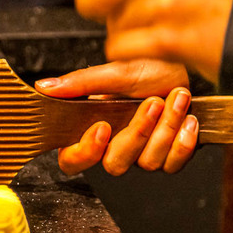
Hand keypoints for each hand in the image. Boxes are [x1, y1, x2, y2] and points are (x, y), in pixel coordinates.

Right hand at [35, 59, 196, 174]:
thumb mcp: (115, 72)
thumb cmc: (151, 67)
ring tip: (176, 98)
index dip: (84, 153)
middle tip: (152, 102)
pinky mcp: (167, 158)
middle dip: (138, 133)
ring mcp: (141, 155)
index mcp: (92, 129)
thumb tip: (43, 87)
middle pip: (114, 165)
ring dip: (166, 128)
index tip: (102, 127)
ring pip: (147, 163)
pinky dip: (183, 140)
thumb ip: (80, 84)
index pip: (71, 161)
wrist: (187, 68)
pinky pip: (172, 165)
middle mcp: (114, 146)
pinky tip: (188, 118)